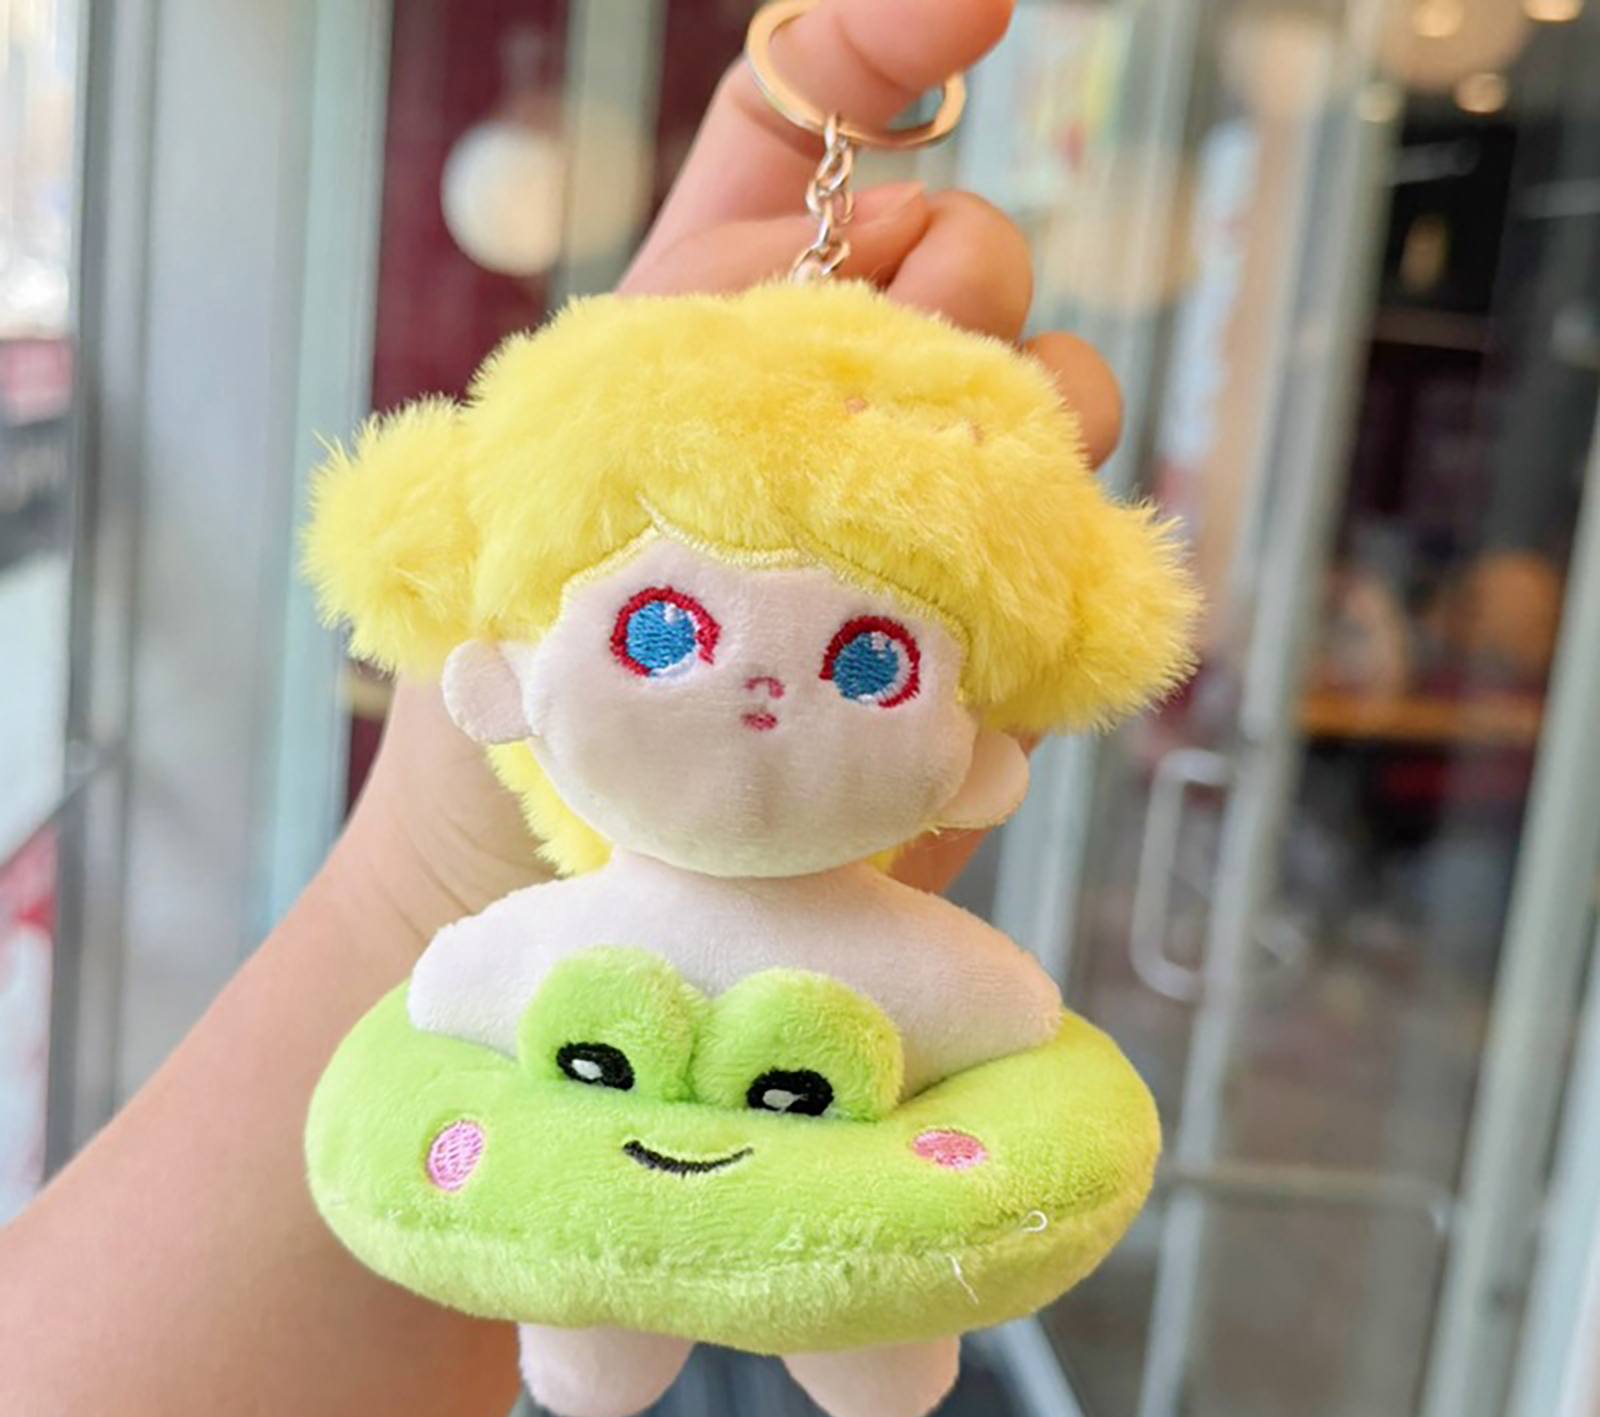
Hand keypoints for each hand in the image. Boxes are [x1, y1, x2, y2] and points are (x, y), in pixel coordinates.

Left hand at [337, 0, 1122, 929]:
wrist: (567, 827)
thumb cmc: (523, 644)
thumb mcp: (543, 451)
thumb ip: (681, 340)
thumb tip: (866, 272)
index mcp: (720, 306)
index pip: (811, 124)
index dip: (891, 41)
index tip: (975, 11)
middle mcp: (834, 383)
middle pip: (970, 247)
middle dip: (957, 274)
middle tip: (878, 370)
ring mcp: (920, 495)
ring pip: (1057, 377)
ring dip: (1030, 403)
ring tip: (933, 498)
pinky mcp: (980, 607)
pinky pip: (1076, 520)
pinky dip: (1058, 527)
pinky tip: (990, 585)